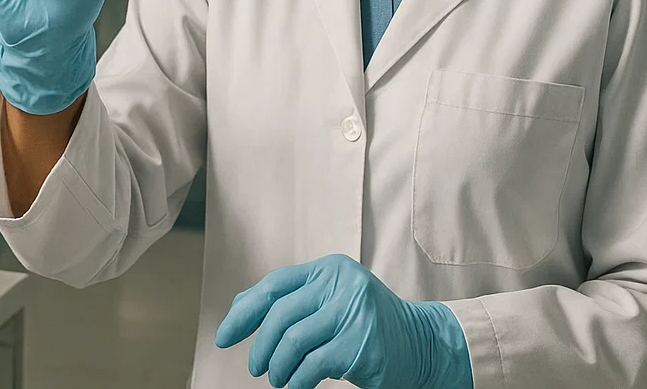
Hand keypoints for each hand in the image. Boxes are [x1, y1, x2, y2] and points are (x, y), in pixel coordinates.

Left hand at [214, 255, 471, 388]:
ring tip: (278, 379)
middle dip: (260, 346)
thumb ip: (292, 301)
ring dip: (277, 367)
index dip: (244, 312)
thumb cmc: (365, 327)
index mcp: (331, 269)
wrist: (421, 346)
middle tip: (256, 368)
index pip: (275, 285)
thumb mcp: (330, 303)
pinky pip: (313, 364)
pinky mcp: (362, 343)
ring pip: (293, 340)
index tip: (224, 337)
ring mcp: (355, 312)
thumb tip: (238, 310)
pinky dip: (297, 380)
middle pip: (280, 314)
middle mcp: (344, 283)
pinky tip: (298, 385)